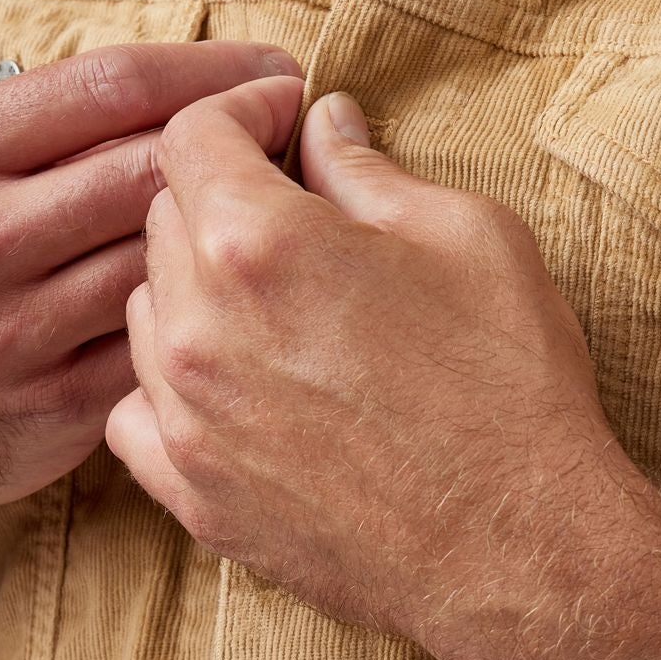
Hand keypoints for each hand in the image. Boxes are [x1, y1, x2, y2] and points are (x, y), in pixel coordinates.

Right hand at [0, 39, 303, 526]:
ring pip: (172, 258)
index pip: (115, 85)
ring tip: (283, 206)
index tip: (276, 69)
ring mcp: (11, 335)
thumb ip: (49, 122)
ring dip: (242, 228)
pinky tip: (239, 291)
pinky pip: (167, 343)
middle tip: (297, 131)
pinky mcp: (52, 410)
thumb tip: (200, 81)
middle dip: (249, 139)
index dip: (218, 70)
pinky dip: (213, 311)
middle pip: (158, 168)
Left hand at [106, 77, 626, 659]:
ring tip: (279, 302)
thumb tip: (325, 126)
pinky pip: (139, 413)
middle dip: (224, 195)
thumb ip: (369, 171)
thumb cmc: (510, 384)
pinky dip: (176, 385)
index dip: (241, 112)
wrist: (521, 547)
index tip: (282, 119)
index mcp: (260, 242)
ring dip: (197, 289)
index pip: (192, 136)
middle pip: (162, 220)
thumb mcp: (467, 236)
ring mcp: (187, 419)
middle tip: (298, 208)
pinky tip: (240, 383)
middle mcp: (199, 327)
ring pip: (148, 314)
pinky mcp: (195, 495)